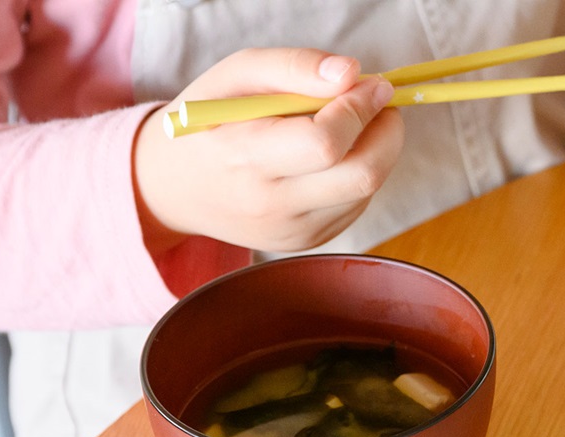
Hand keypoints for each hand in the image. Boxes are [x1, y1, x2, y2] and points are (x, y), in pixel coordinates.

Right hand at [133, 47, 403, 254]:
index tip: (373, 83)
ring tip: (350, 127)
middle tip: (380, 105)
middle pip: (362, 175)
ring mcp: (291, 231)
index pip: (327, 142)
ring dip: (375, 153)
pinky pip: (353, 208)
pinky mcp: (304, 243)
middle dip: (388, 133)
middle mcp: (272, 204)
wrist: (177, 188)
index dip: (361, 108)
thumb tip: (352, 74)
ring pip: (365, 192)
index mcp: (247, 156)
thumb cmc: (210, 122)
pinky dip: (356, 177)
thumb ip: (294, 66)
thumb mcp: (237, 75)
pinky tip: (332, 160)